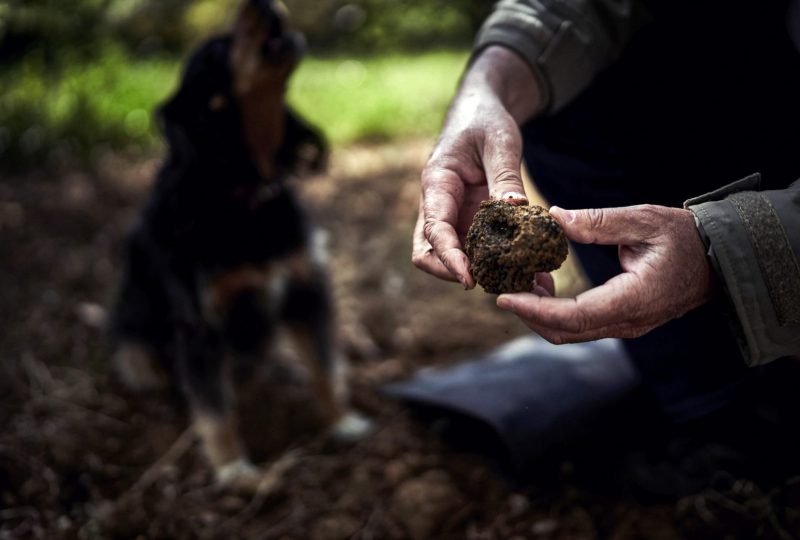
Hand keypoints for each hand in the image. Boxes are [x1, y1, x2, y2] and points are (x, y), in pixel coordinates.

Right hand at [412, 46, 543, 287]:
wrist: (481, 113)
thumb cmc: (485, 121)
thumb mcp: (500, 141)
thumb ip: (505, 176)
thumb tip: (515, 210)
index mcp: (437, 184)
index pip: (433, 230)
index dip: (448, 257)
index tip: (469, 278)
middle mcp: (439, 206)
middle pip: (428, 253)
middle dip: (453, 273)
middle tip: (494, 284)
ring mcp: (454, 217)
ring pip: (453, 257)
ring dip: (481, 273)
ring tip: (523, 283)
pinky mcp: (471, 223)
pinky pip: (478, 250)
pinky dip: (499, 264)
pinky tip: (532, 271)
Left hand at [496, 205, 714, 343]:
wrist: (717, 261)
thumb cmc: (684, 238)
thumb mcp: (644, 220)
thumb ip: (599, 222)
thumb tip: (553, 217)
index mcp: (633, 300)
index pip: (573, 316)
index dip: (534, 309)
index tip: (504, 297)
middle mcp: (627, 322)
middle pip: (565, 331)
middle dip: (528, 313)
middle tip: (501, 288)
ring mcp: (625, 326)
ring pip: (570, 332)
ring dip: (539, 314)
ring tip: (518, 283)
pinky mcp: (621, 321)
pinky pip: (580, 325)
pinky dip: (554, 311)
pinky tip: (542, 286)